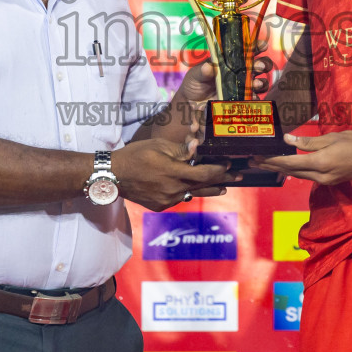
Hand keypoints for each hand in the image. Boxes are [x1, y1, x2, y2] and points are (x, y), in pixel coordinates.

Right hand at [111, 136, 236, 210]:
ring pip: (193, 194)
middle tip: (238, 178)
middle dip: (222, 181)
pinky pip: (179, 198)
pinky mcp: (160, 206)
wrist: (113, 176)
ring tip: (223, 188)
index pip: (205, 173)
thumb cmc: (136, 155)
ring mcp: (167, 200)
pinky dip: (187, 192)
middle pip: (204, 186)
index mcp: (174, 173)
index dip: (219, 169)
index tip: (229, 164)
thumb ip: (180, 149)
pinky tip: (192, 188)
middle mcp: (173, 190)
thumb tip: (198, 145)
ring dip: (209, 190)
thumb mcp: (159, 147)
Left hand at [174, 55, 273, 103]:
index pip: (246, 50)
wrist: (191, 106)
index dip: (256, 46)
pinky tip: (252, 98)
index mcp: (230, 61)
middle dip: (263, 64)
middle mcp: (240, 72)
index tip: (261, 45)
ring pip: (261, 82)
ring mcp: (243, 87)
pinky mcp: (242, 102)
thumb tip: (209, 67)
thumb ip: (202, 71)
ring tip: (255, 84)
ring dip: (261, 82)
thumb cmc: (194, 84)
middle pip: (260, 65)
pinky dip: (255, 98)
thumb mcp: (195, 75)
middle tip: (258, 66)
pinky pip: (254, 100)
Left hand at [251, 130, 351, 185]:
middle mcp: (322, 176)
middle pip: (292, 172)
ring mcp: (327, 181)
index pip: (290, 163)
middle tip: (255, 160)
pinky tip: (290, 165)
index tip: (258, 157)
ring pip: (300, 175)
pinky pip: (309, 176)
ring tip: (268, 163)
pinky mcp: (331, 181)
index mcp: (321, 163)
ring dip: (283, 169)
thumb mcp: (332, 138)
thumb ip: (309, 142)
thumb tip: (288, 140)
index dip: (272, 161)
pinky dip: (297, 170)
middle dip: (273, 166)